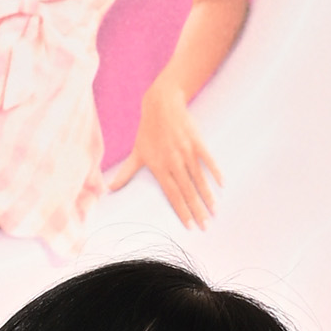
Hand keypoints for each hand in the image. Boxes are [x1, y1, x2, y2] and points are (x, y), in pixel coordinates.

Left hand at [110, 76, 221, 228]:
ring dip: (207, 196)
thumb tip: (109, 189)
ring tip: (215, 212)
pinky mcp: (196, 141)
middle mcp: (173, 161)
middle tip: (206, 226)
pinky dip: (214, 171)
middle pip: (187, 191)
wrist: (161, 104)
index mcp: (159, 167)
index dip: (181, 211)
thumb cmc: (147, 130)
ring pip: (198, 178)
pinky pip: (207, 159)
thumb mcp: (136, 153)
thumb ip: (125, 173)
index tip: (190, 226)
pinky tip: (221, 185)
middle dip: (197, 210)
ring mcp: (186, 151)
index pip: (172, 195)